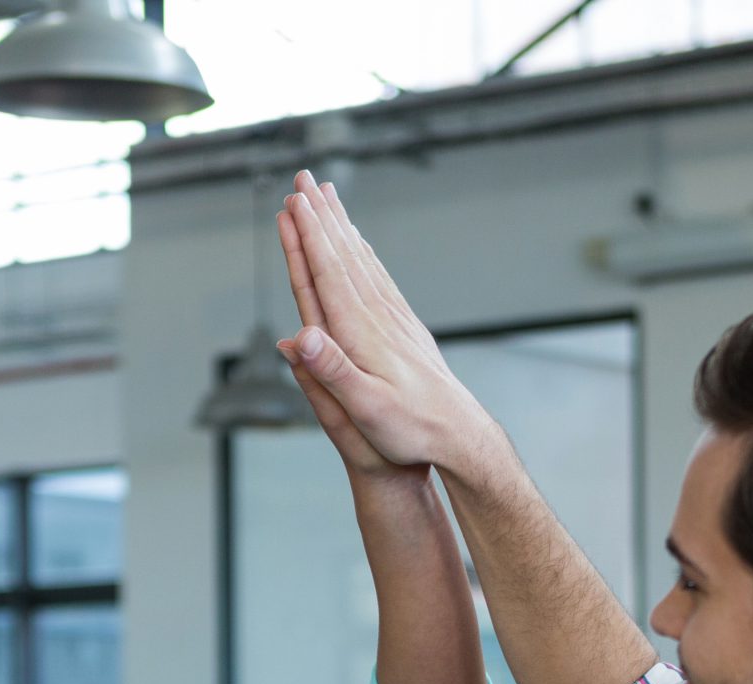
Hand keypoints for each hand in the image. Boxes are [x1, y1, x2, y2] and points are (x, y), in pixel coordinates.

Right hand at [274, 170, 505, 482]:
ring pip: (361, 260)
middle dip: (320, 216)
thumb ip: (332, 371)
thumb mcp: (365, 410)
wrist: (460, 435)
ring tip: (327, 196)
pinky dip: (361, 252)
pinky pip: (377, 277)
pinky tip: (357, 242)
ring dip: (340, 225)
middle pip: (343, 255)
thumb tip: (300, 336)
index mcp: (360, 332)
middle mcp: (377, 317)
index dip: (308, 235)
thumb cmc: (410, 430)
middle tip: (303, 178)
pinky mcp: (404, 326)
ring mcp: (393, 318)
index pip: (329, 272)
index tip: (293, 201)